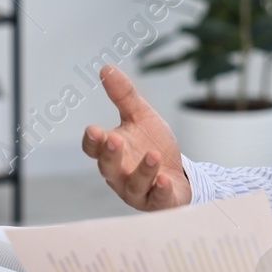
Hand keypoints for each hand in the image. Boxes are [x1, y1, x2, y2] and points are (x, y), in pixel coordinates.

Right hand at [81, 65, 190, 210]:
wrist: (179, 176)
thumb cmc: (153, 146)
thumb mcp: (141, 117)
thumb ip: (124, 96)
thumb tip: (106, 68)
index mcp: (111, 152)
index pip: (94, 148)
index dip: (92, 141)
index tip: (94, 130)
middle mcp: (119, 174)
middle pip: (108, 168)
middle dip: (110, 155)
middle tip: (113, 139)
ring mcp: (137, 191)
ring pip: (132, 185)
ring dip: (142, 171)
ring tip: (153, 156)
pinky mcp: (157, 203)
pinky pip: (155, 200)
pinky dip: (158, 191)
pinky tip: (163, 180)